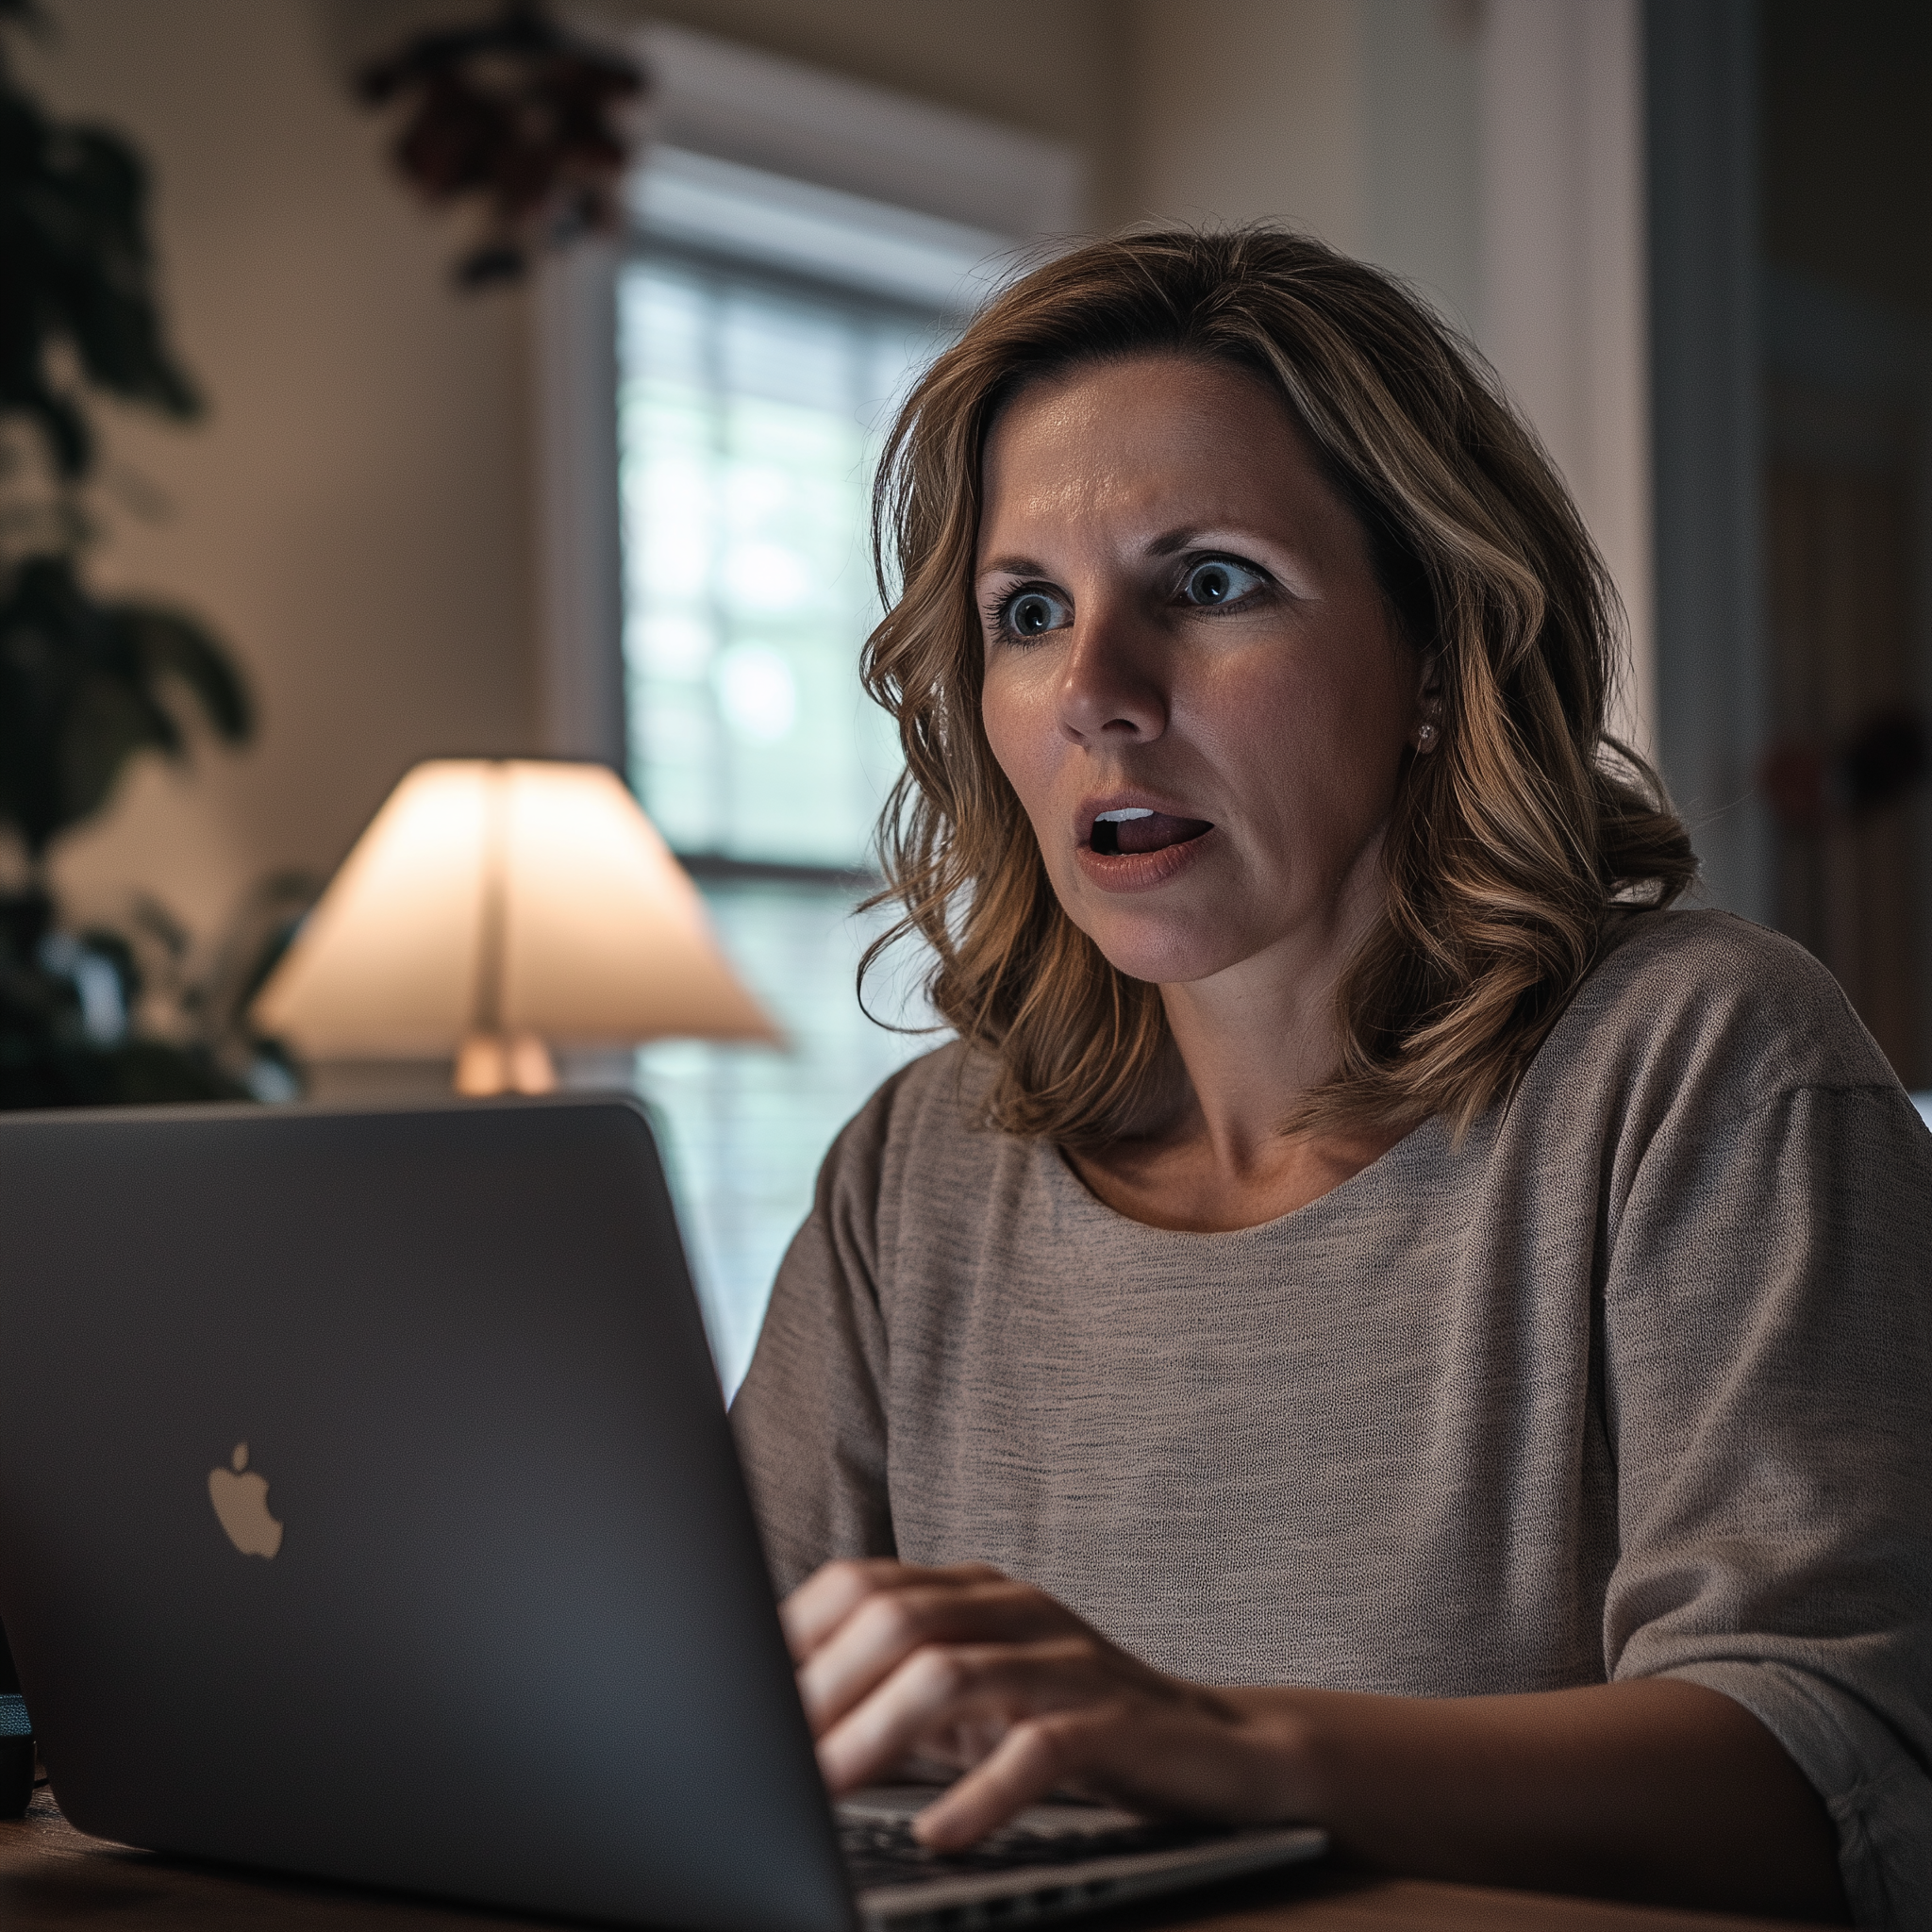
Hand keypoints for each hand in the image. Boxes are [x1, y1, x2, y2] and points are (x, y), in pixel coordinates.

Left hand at [780, 1558, 1308, 1849]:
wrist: (1220, 1749)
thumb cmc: (1073, 1725)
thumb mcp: (976, 1699)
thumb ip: (896, 1694)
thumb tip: (782, 1722)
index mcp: (973, 1591)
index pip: (860, 1584)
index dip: (792, 1639)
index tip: (736, 1700)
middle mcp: (1015, 1608)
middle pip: (894, 1620)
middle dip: (822, 1690)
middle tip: (770, 1758)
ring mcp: (1067, 1660)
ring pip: (952, 1673)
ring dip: (875, 1735)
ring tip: (826, 1790)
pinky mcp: (1114, 1722)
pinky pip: (1038, 1747)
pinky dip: (979, 1793)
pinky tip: (939, 1834)